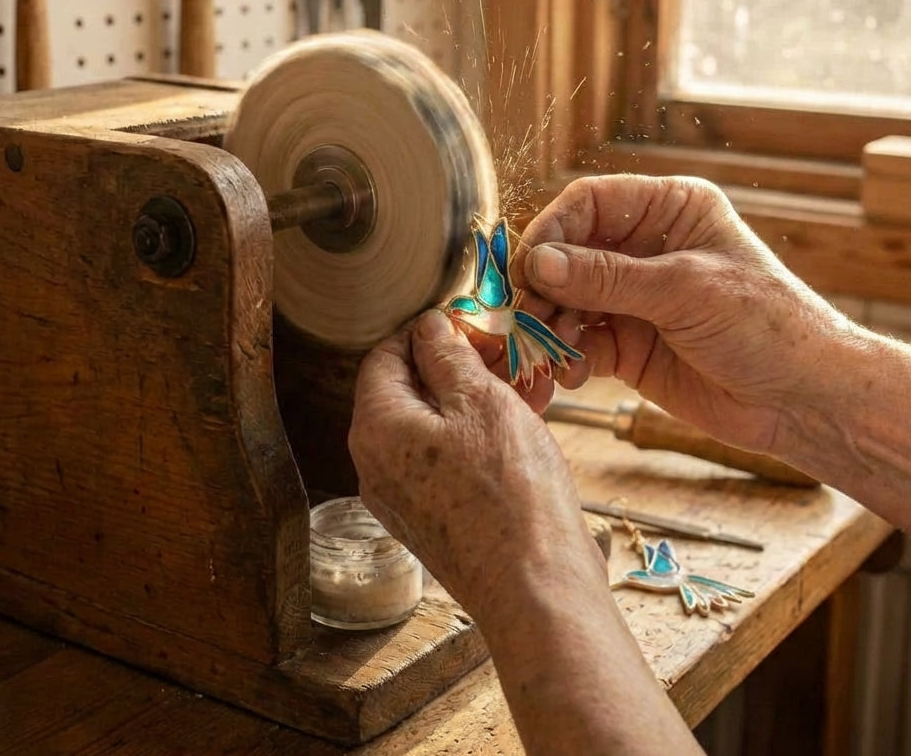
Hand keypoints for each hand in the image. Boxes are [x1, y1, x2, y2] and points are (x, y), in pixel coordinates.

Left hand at [348, 310, 603, 619]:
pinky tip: (523, 425)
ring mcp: (401, 496)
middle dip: (457, 367)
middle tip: (504, 357)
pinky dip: (477, 436)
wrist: (535, 585)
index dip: (427, 333)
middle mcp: (375, 464)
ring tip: (526, 387)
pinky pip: (444, 460)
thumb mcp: (481, 400)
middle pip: (407, 391)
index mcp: (375, 427)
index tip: (468, 327)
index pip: (384, 355)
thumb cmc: (510, 491)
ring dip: (475, 399)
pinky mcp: (430, 519)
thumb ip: (447, 355)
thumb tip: (428, 326)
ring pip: (432, 425)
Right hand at [515, 175, 852, 452]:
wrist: (805, 401)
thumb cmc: (767, 326)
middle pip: (567, 254)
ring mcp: (634, 298)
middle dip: (543, 288)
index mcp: (669, 210)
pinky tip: (569, 374)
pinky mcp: (628, 344)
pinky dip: (566, 357)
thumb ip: (607, 277)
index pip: (589, 203)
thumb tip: (538, 262)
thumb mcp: (685, 291)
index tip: (526, 268)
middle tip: (525, 319)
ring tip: (544, 354)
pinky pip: (580, 343)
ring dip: (549, 327)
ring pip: (567, 301)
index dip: (552, 230)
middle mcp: (646, 248)